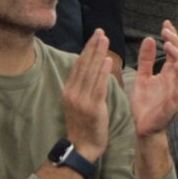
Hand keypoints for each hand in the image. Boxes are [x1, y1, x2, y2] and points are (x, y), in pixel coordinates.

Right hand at [62, 30, 114, 161]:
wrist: (83, 147)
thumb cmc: (84, 125)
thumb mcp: (79, 103)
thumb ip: (83, 86)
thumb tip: (90, 68)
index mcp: (69, 91)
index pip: (78, 65)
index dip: (87, 49)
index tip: (95, 35)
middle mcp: (73, 93)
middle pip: (84, 65)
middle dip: (92, 47)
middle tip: (100, 31)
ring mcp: (82, 100)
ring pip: (91, 73)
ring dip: (98, 54)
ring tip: (104, 40)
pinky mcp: (93, 108)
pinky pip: (98, 87)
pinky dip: (103, 73)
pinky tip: (108, 61)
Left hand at [130, 22, 177, 137]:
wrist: (142, 128)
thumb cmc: (144, 104)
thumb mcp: (142, 77)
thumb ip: (146, 60)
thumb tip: (149, 39)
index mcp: (170, 73)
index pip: (175, 51)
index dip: (173, 36)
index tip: (165, 23)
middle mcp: (177, 80)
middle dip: (176, 42)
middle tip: (165, 30)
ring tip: (169, 43)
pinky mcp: (175, 103)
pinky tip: (176, 65)